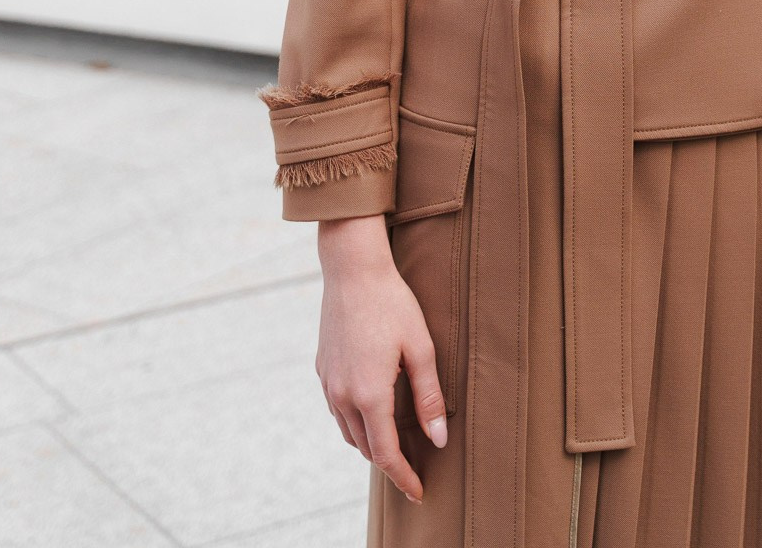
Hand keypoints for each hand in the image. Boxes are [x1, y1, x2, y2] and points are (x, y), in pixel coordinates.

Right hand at [315, 215, 449, 503]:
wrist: (353, 269)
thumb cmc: (392, 303)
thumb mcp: (420, 348)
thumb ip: (429, 397)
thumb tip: (438, 440)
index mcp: (370, 394)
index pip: (387, 453)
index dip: (403, 477)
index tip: (418, 492)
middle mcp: (343, 395)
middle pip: (366, 447)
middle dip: (389, 462)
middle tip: (413, 468)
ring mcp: (328, 383)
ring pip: (348, 431)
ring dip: (370, 442)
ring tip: (394, 442)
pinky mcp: (322, 368)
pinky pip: (338, 410)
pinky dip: (355, 421)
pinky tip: (371, 410)